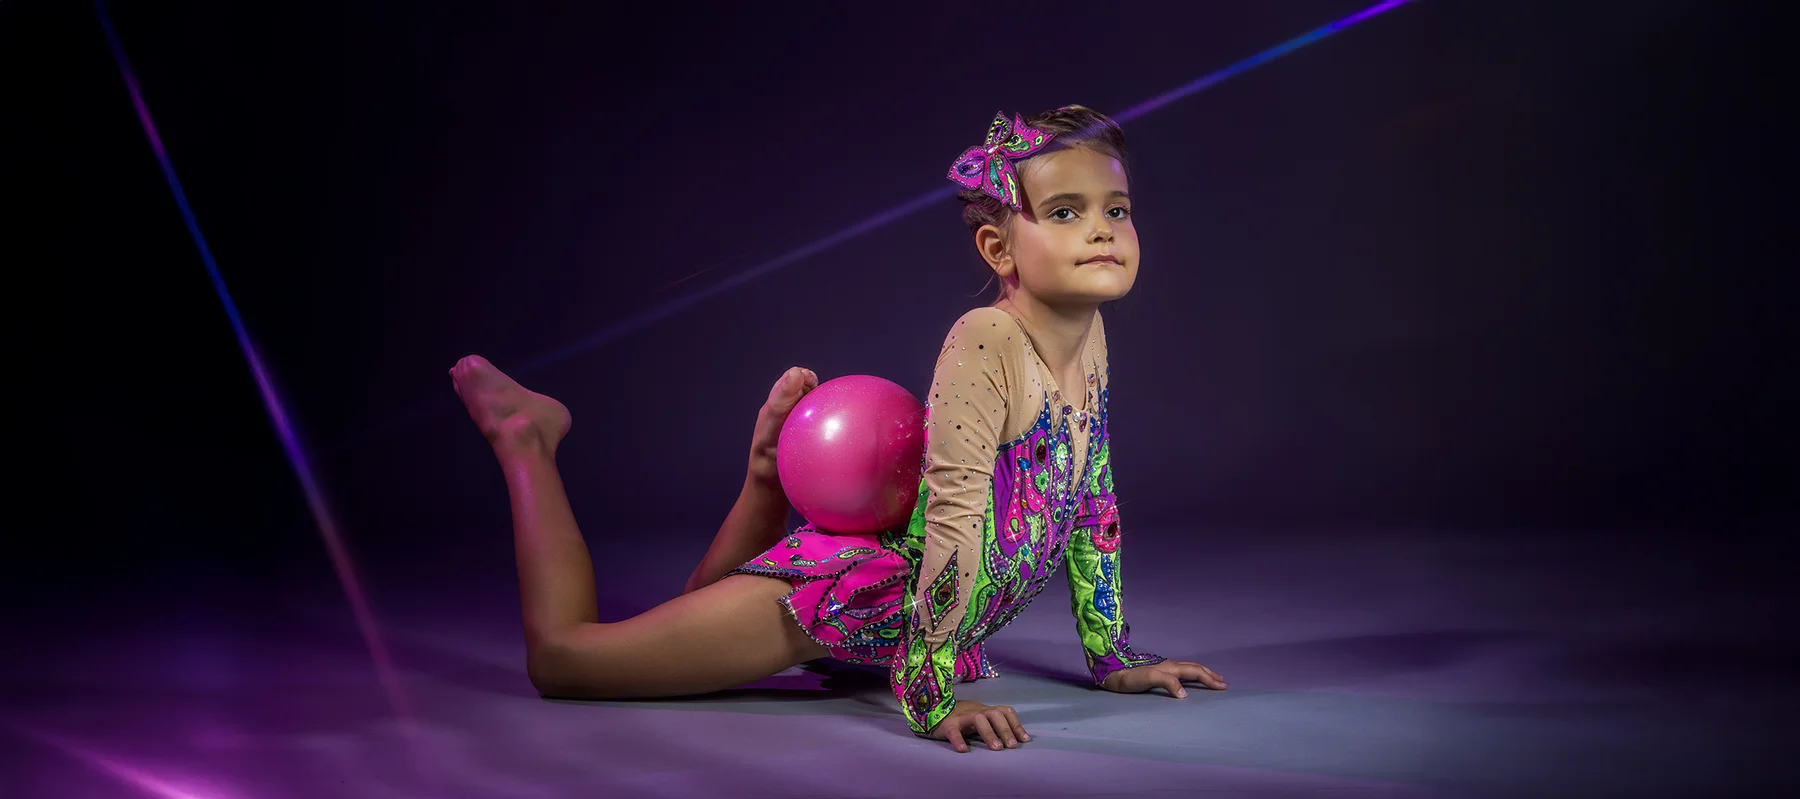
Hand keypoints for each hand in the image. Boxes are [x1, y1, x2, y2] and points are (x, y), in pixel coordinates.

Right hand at [927, 700, 1029, 752]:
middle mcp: (977, 711)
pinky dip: (959, 740)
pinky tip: (963, 750)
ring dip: (989, 733)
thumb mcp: (982, 720)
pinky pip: (954, 731)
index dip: (1016, 725)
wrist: (934, 710)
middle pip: (995, 714)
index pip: (1005, 711)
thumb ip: (996, 727)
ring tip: (996, 748)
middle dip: (1005, 730)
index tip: (1024, 740)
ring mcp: (962, 716)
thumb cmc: (964, 719)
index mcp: (986, 710)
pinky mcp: (948, 724)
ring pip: (978, 719)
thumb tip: (1018, 741)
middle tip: (1012, 747)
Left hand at [1101, 660, 1226, 696]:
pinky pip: (1181, 672)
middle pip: (1194, 668)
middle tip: (1223, 682)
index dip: (1209, 679)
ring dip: (1202, 673)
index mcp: (1170, 668)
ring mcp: (1163, 669)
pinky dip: (1192, 675)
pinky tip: (1190, 680)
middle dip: (1210, 674)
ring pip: (1188, 669)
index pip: (1195, 672)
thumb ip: (1168, 683)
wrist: (1112, 675)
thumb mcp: (1149, 679)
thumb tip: (1185, 694)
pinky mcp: (1157, 673)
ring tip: (1212, 678)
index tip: (1222, 686)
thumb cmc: (1129, 679)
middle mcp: (1169, 666)